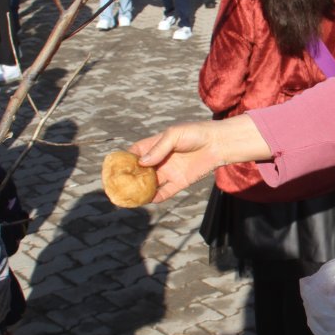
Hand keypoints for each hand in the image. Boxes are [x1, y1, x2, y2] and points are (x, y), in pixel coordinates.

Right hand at [130, 116, 270, 202]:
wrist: (218, 143)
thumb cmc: (196, 133)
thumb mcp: (174, 135)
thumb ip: (158, 148)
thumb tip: (142, 163)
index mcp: (156, 145)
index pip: (136, 153)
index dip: (126, 159)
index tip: (116, 167)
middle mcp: (161, 160)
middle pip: (141, 171)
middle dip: (130, 178)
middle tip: (118, 186)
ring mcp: (170, 172)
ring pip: (151, 183)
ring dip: (141, 190)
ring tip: (128, 196)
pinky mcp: (180, 182)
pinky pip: (165, 192)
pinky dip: (156, 197)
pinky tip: (147, 201)